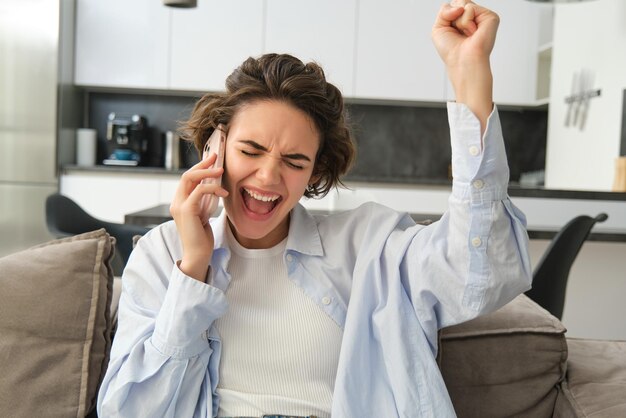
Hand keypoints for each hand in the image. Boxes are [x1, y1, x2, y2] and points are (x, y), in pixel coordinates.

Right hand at [170, 153, 228, 281]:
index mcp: (180, 202)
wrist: (197, 255)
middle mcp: (176, 202)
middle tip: (216, 157)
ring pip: (190, 178)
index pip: (187, 179)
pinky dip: (212, 188)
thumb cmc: (202, 238)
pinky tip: (223, 192)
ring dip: (207, 172)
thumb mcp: (204, 214)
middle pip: (187, 174)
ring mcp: (179, 205)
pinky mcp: (186, 210)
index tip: (212, 160)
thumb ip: (205, 201)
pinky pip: (199, 191)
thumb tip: (215, 187)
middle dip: (202, 164)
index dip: (199, 167)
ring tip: (221, 171)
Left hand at [432, 1, 498, 131]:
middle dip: (452, 17)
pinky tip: (472, 32)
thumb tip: (461, 6)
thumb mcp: (438, 28)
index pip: (452, 5)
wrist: (461, 61)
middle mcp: (474, 17)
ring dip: (458, 21)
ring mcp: (482, 16)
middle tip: (459, 33)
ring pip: (462, 3)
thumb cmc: (452, 51)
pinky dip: (466, 21)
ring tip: (466, 34)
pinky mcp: (490, 17)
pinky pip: (470, 7)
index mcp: (463, 20)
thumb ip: (444, 10)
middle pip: (457, 1)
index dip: (447, 16)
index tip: (452, 32)